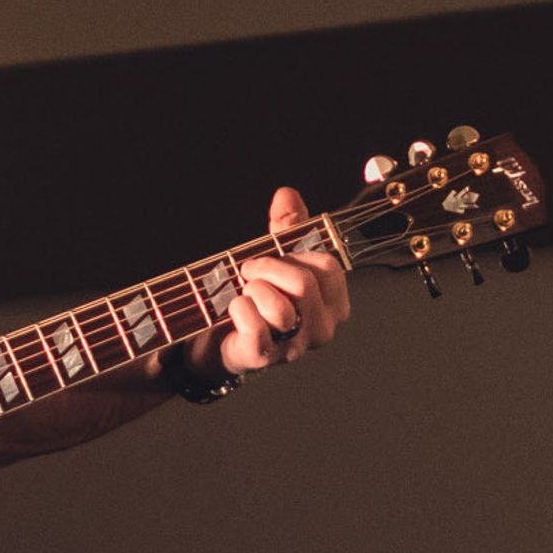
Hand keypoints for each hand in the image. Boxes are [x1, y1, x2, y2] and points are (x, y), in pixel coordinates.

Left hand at [186, 187, 351, 383]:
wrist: (218, 341)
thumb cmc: (255, 301)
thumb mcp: (276, 259)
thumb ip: (287, 228)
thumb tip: (287, 195)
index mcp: (334, 303)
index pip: (328, 267)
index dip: (295, 254)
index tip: (275, 257)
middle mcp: (322, 328)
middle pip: (304, 284)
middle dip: (267, 267)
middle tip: (247, 270)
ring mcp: (295, 347)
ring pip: (281, 307)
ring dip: (253, 289)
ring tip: (243, 292)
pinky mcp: (264, 358)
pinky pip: (254, 325)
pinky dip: (238, 309)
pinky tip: (235, 309)